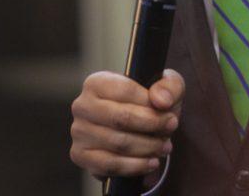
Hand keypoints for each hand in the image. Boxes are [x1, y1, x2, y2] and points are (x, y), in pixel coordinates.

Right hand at [70, 69, 184, 179]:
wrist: (133, 129)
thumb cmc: (148, 103)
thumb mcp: (165, 87)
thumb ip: (169, 87)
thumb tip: (161, 101)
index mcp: (96, 82)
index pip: (126, 91)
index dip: (152, 106)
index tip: (170, 116)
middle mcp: (82, 105)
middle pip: (121, 118)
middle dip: (152, 127)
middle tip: (170, 131)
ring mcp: (79, 132)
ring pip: (118, 143)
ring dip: (147, 148)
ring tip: (164, 147)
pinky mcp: (80, 155)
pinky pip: (110, 165)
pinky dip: (134, 166)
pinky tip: (151, 162)